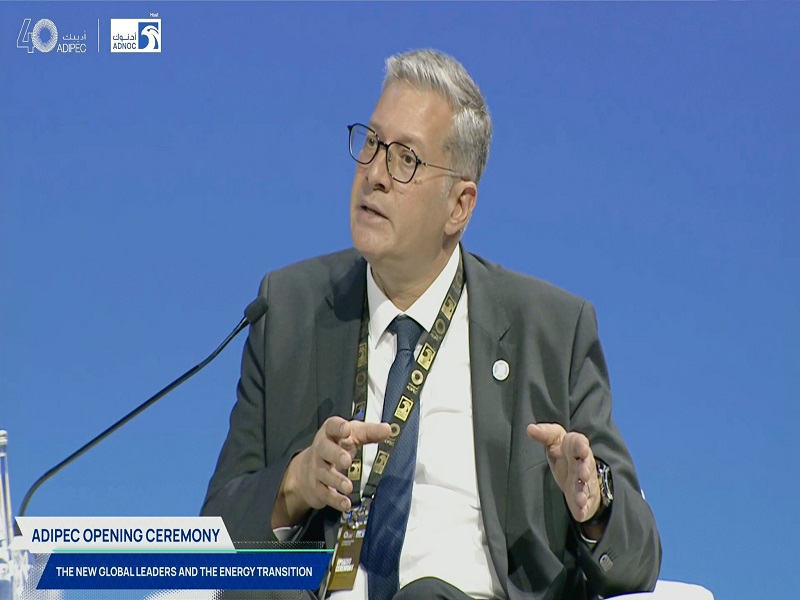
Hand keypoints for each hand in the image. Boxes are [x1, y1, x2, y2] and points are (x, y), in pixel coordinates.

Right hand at [272, 416, 390, 527]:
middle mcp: (321, 450)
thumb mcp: (353, 435)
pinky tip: (346, 504)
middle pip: (324, 450)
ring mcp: (317, 469)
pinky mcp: (317, 488)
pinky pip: (325, 494)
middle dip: (335, 455)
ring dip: (336, 481)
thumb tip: (387, 429)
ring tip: (348, 487)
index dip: (338, 427)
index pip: (331, 426)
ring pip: (324, 474)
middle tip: (347, 461)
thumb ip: (369, 432)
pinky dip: (335, 500)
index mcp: (330, 433)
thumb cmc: (336, 447)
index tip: (347, 429)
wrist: (305, 471)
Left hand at [526, 423, 600, 522]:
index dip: (581, 446)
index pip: (579, 444)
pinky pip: (585, 505)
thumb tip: (529, 428)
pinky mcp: (583, 498)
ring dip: (582, 492)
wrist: (578, 471)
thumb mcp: (555, 440)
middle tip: (583, 473)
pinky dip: (583, 509)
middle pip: (585, 467)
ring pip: (585, 488)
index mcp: (576, 448)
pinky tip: (580, 514)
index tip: (582, 448)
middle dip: (585, 470)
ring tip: (580, 498)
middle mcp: (583, 464)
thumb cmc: (565, 452)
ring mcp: (584, 483)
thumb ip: (544, 434)